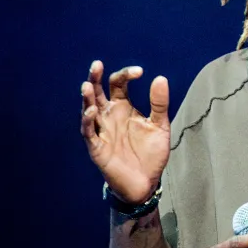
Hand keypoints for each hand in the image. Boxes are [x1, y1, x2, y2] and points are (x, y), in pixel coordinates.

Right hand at [80, 61, 169, 204]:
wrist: (146, 182)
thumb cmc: (151, 153)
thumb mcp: (160, 126)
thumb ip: (159, 104)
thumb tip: (160, 78)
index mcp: (123, 107)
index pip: (118, 84)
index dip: (126, 74)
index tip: (140, 72)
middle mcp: (109, 115)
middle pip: (97, 92)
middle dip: (95, 78)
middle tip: (96, 65)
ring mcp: (101, 131)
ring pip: (88, 110)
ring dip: (87, 99)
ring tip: (87, 85)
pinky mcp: (97, 148)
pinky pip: (88, 133)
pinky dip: (88, 122)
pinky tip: (91, 112)